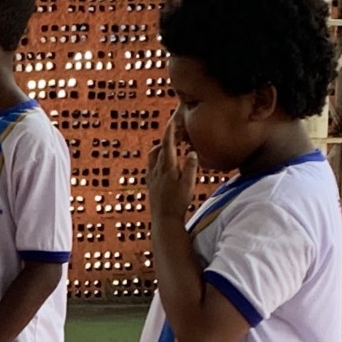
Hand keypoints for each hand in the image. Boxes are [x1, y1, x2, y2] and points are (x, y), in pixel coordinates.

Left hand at [147, 109, 199, 223]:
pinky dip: (157, 158)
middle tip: (176, 134)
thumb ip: (190, 167)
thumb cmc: (178, 203)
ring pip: (153, 156)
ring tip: (170, 146)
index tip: (172, 121)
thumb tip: (191, 152)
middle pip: (160, 148)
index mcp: (167, 168)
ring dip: (161, 148)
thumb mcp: (188, 185)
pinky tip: (162, 163)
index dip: (170, 132)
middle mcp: (156, 170)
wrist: (164, 220)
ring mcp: (152, 177)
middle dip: (167, 139)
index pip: (167, 145)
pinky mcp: (150, 184)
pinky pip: (151, 165)